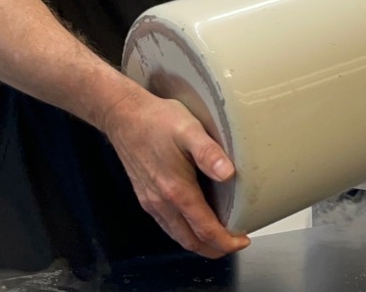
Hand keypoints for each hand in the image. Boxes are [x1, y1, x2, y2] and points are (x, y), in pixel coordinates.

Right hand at [102, 91, 248, 257]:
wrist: (123, 116)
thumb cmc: (157, 121)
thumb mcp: (189, 129)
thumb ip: (209, 153)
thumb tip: (229, 174)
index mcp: (176, 190)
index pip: (204, 229)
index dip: (226, 241)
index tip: (242, 241)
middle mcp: (161, 202)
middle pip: (190, 240)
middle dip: (214, 249)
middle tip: (235, 244)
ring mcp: (151, 202)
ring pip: (177, 235)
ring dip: (199, 242)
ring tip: (220, 237)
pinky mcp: (145, 197)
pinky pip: (167, 224)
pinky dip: (185, 231)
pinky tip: (195, 221)